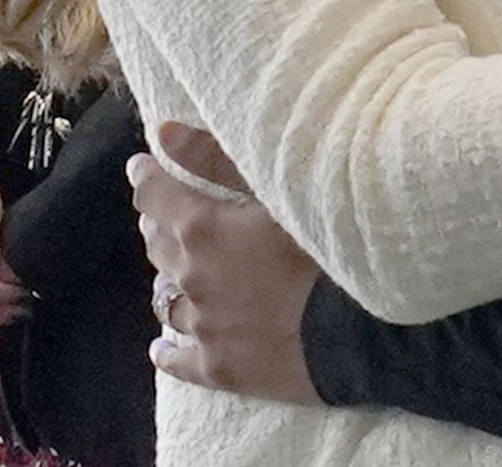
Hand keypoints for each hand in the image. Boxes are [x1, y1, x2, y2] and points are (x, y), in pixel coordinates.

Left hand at [132, 122, 323, 404]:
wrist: (358, 326)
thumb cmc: (326, 243)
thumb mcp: (278, 186)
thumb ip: (216, 158)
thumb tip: (162, 132)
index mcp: (202, 228)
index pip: (155, 196)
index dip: (148, 178)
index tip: (143, 168)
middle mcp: (192, 277)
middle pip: (159, 245)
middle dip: (161, 224)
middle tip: (170, 213)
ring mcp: (203, 326)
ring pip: (166, 300)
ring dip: (169, 279)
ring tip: (177, 271)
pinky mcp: (219, 367)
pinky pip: (178, 360)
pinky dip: (168, 350)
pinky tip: (163, 347)